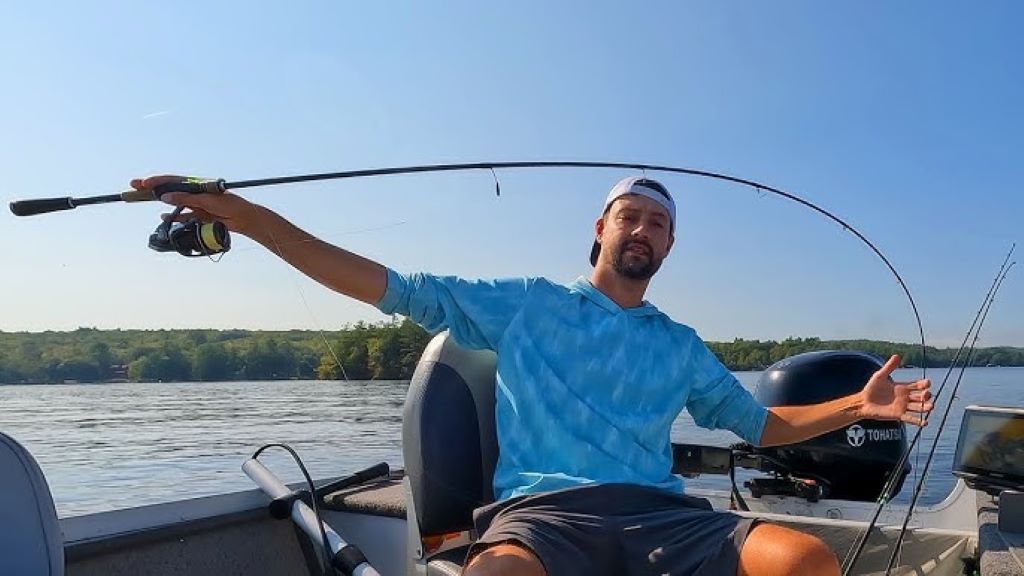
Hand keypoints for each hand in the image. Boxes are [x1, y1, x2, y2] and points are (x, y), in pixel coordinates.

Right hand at [130, 175, 258, 234]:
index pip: (173, 181)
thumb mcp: (207, 201)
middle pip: (169, 189)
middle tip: (133, 186)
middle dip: (152, 187)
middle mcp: (195, 193)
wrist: (245, 218)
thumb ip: (186, 199)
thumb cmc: (230, 205)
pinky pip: (183, 216)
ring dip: (159, 201)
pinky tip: (163, 217)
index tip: (143, 183)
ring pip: (174, 202)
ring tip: (142, 199)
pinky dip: (174, 216)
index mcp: (197, 185)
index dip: (157, 181)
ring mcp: (197, 204)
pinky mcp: (201, 216)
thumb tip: (164, 197)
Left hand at [859, 355, 932, 425]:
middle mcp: (905, 397)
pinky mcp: (898, 415)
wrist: (863, 402)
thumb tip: (897, 355)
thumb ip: (889, 367)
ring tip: (931, 407)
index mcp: (903, 387)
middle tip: (927, 394)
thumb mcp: (880, 376)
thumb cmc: (871, 388)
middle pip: (920, 397)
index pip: (917, 385)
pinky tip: (925, 423)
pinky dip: (918, 421)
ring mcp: (903, 407)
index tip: (927, 383)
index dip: (924, 384)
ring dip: (925, 407)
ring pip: (918, 407)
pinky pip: (910, 419)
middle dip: (926, 395)